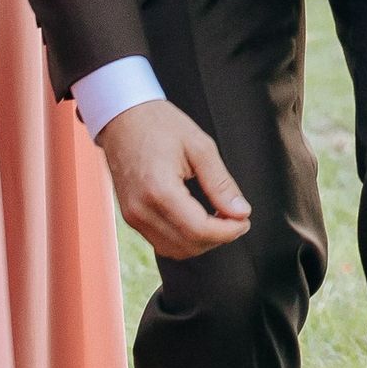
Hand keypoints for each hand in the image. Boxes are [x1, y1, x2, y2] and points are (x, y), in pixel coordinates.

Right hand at [98, 97, 250, 260]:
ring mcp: (133, 216)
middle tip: (236, 218)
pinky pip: (160, 242)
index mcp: (160, 190)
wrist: (122, 117)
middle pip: (188, 245)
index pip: (199, 229)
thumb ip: (221, 183)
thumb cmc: (159, 124)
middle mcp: (142, 210)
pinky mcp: (131, 217)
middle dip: (218, 238)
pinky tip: (198, 220)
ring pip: (174, 250)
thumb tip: (240, 212)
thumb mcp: (199, 145)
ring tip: (219, 219)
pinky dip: (184, 239)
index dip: (228, 231)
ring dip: (201, 242)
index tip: (244, 219)